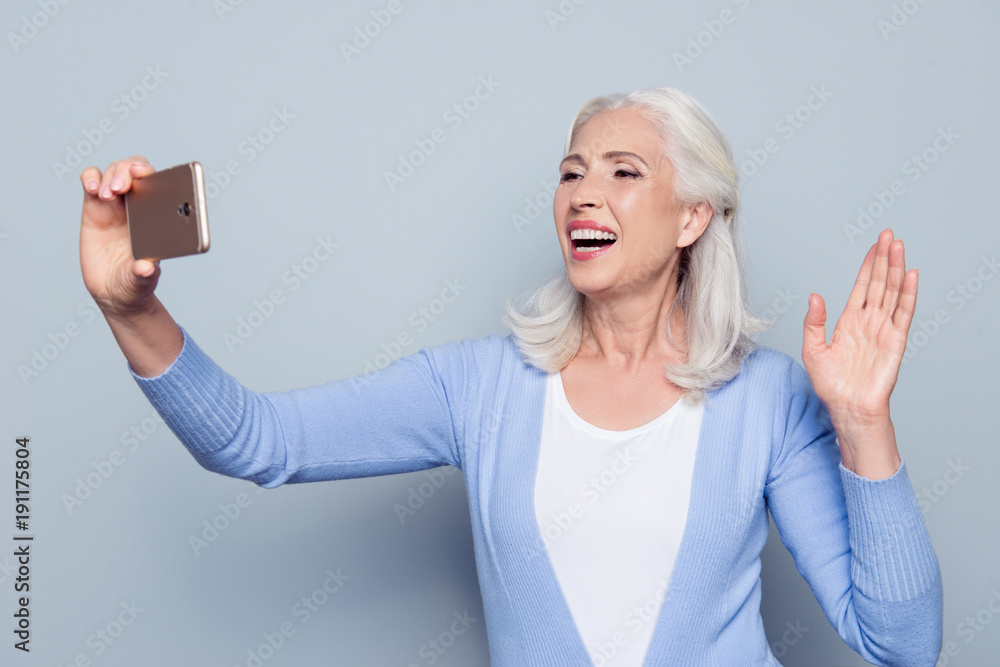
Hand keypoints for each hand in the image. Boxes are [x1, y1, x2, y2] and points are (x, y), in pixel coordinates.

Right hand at [79, 156, 161, 318]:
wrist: (113, 291)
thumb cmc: (134, 282)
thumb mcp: (141, 281)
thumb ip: (143, 275)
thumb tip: (146, 268)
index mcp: (158, 217)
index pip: (158, 183)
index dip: (151, 173)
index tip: (142, 174)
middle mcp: (139, 205)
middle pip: (135, 170)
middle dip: (128, 171)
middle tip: (120, 187)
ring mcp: (116, 204)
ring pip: (114, 171)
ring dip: (111, 175)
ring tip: (108, 195)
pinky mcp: (94, 207)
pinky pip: (90, 181)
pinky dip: (89, 177)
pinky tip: (91, 189)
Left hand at [801, 228, 917, 476]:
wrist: (847, 408)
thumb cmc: (831, 385)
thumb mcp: (813, 350)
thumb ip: (814, 323)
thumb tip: (814, 296)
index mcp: (849, 322)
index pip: (861, 287)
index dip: (867, 266)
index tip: (873, 245)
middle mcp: (868, 322)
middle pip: (879, 284)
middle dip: (884, 259)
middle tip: (889, 235)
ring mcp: (884, 330)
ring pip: (892, 293)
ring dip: (896, 269)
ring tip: (899, 246)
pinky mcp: (895, 342)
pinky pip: (903, 314)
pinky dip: (908, 295)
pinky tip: (911, 276)